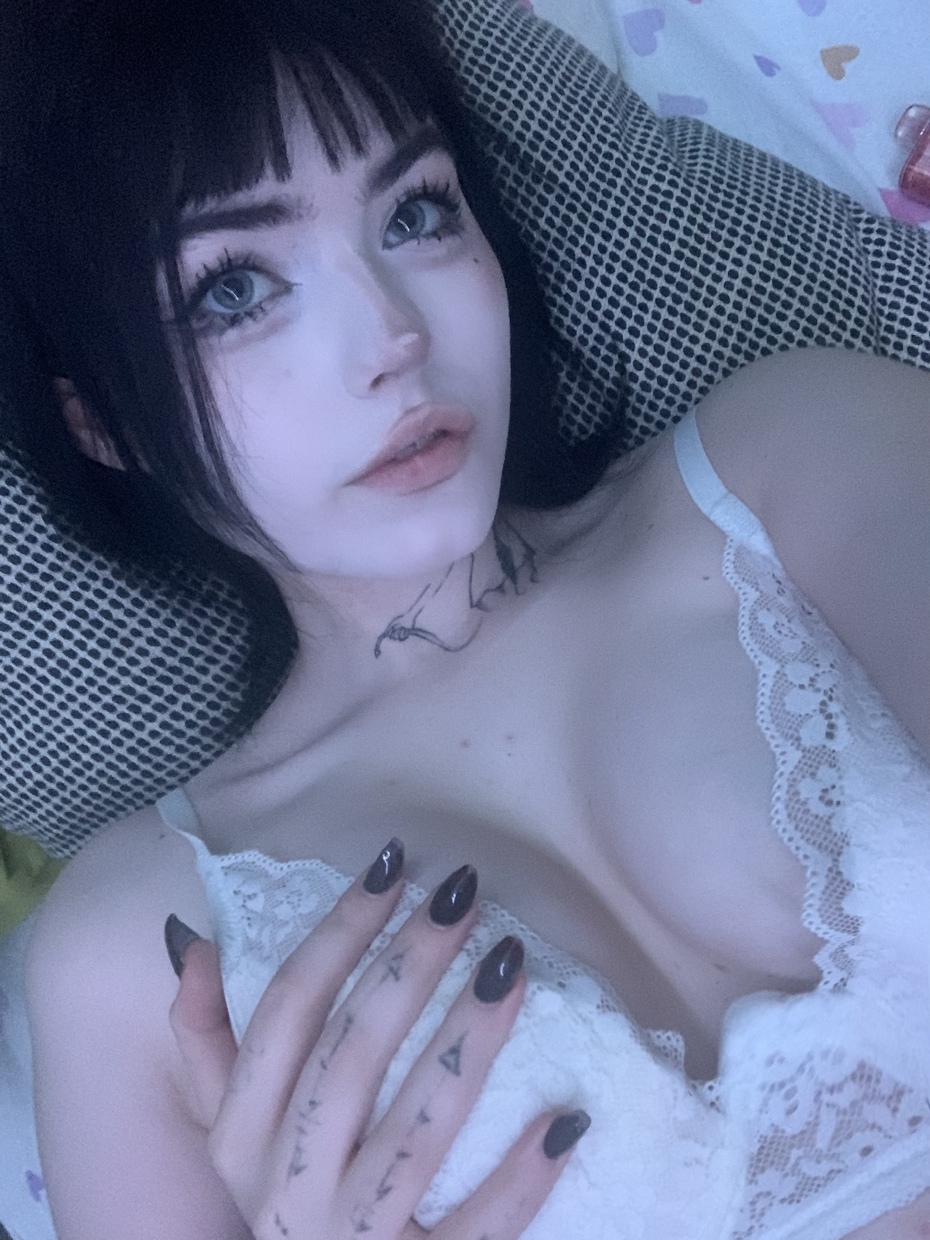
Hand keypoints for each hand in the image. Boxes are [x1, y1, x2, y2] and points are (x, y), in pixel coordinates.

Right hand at [166, 840, 588, 1239]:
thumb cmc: (282, 1198)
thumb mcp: (229, 1130)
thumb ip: (207, 1042)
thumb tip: (192, 943)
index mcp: (242, 1137)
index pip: (287, 1012)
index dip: (338, 932)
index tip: (392, 867)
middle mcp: (289, 1187)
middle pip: (352, 1055)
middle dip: (409, 965)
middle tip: (463, 895)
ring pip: (416, 1132)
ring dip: (467, 1043)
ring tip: (511, 965)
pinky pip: (475, 1233)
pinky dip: (519, 1181)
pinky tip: (564, 1116)